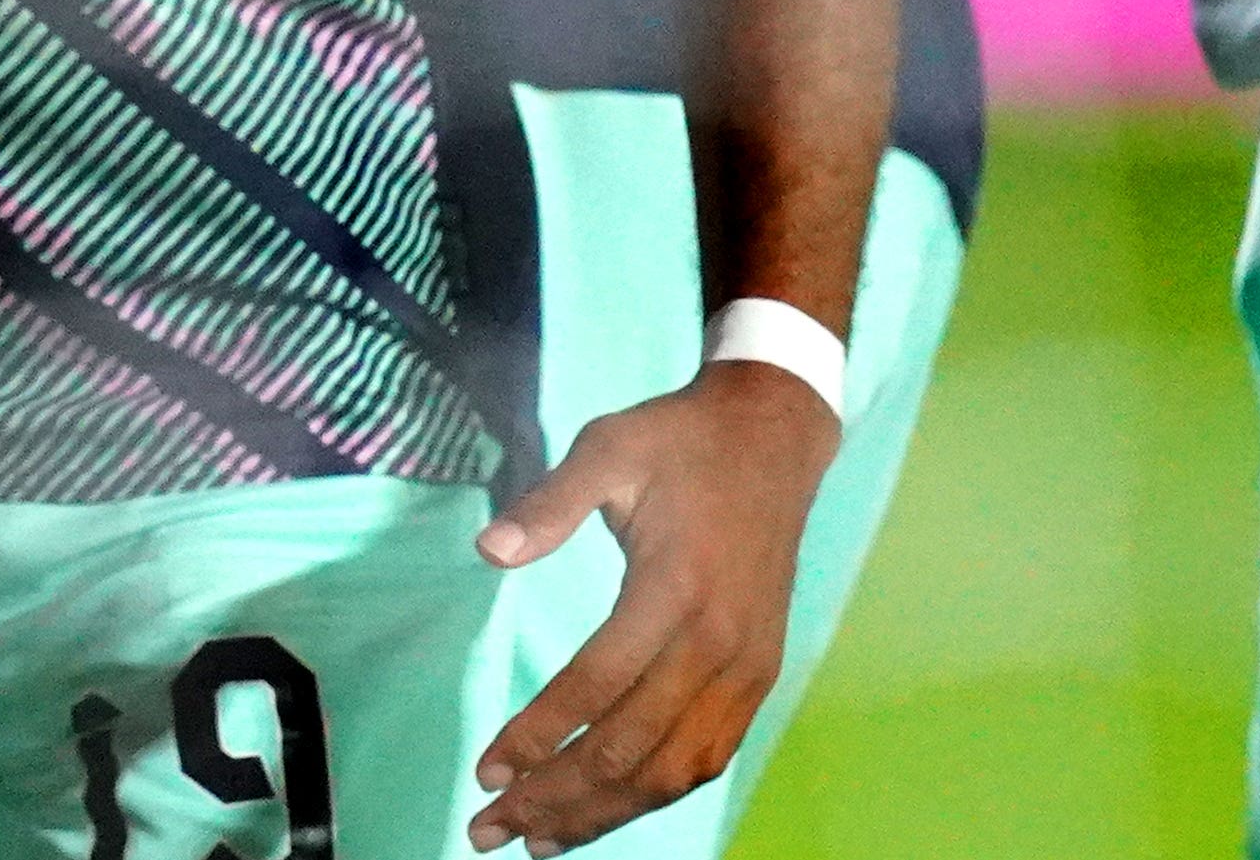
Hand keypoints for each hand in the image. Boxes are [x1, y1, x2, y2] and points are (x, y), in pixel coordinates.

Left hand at [465, 361, 837, 848]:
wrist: (774, 439)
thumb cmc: (678, 441)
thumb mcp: (607, 445)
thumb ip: (550, 503)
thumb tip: (488, 550)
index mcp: (673, 588)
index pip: (594, 686)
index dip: (536, 736)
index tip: (485, 770)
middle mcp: (716, 643)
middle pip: (629, 747)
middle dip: (555, 796)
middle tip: (490, 827)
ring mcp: (745, 668)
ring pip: (671, 768)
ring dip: (603, 812)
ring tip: (539, 836)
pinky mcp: (759, 676)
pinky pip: (707, 754)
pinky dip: (656, 792)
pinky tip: (609, 808)